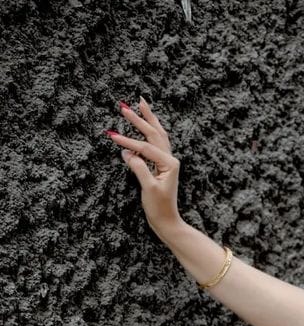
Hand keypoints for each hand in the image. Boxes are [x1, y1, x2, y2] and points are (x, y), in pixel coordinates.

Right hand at [107, 97, 181, 233]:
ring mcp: (167, 162)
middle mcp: (170, 160)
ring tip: (140, 103)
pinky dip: (150, 131)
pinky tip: (145, 123)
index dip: (128, 142)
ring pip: (157, 135)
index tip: (111, 136)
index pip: (145, 147)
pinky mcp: (162, 166)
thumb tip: (126, 152)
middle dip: (139, 119)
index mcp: (169, 164)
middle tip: (123, 106)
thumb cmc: (159, 208)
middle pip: (154, 133)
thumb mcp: (148, 189)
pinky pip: (156, 143)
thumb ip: (139, 168)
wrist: (167, 221)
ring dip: (148, 119)